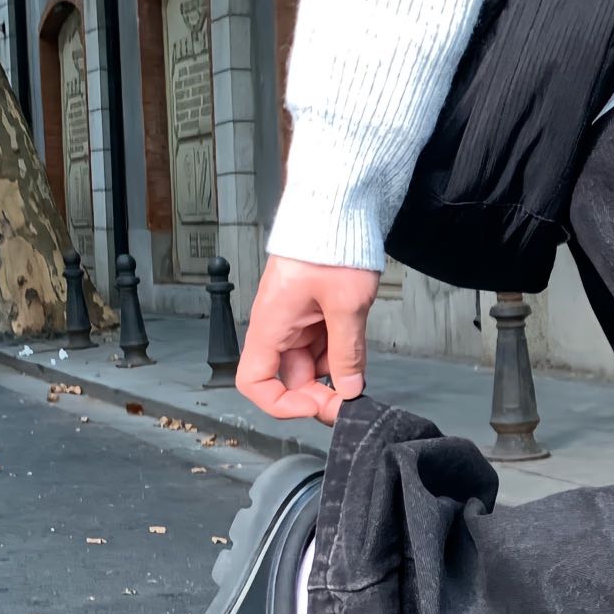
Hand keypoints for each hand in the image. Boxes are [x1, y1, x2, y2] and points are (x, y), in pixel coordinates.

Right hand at [236, 255, 381, 424]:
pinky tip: (357, 355)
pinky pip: (322, 344)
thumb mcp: (346, 305)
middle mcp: (278, 325)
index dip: (280, 403)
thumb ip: (348, 352)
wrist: (336, 207)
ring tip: (358, 373)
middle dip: (319, 394)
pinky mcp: (313, 311)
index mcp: (271, 324)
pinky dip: (339, 355)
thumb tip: (350, 388)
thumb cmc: (330, 243)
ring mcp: (296, 318)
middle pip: (289, 377)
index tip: (314, 406)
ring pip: (309, 363)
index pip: (254, 381)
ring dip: (332, 374)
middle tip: (350, 401)